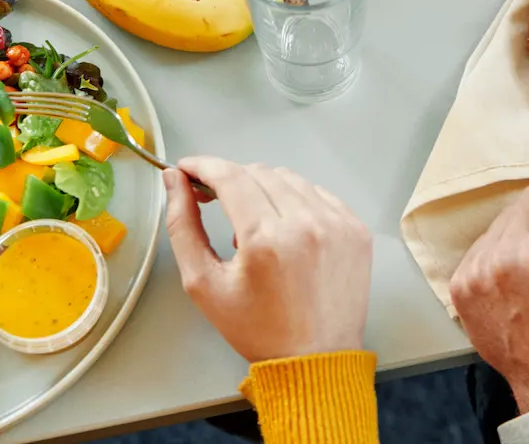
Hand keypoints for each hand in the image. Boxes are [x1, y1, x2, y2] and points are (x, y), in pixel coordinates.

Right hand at [164, 157, 372, 363]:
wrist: (315, 363)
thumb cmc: (257, 329)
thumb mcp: (203, 284)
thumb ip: (183, 226)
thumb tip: (173, 180)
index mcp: (265, 238)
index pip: (230, 176)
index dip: (203, 165)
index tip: (187, 168)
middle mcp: (305, 223)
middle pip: (258, 172)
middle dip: (231, 179)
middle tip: (214, 199)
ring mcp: (336, 223)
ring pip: (289, 178)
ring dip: (264, 188)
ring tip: (253, 223)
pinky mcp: (355, 229)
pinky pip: (318, 194)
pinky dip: (296, 201)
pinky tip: (286, 227)